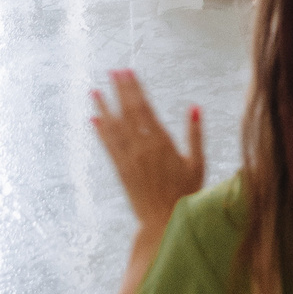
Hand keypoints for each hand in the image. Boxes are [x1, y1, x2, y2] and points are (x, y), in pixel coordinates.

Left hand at [90, 69, 204, 240]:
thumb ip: (195, 134)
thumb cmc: (186, 192)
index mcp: (162, 142)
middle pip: (128, 113)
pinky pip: (109, 147)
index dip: (134, 89)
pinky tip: (94, 120)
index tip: (127, 72)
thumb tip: (195, 107)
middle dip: (119, 91)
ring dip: (104, 108)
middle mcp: (142, 148)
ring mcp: (129, 159)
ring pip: (114, 128)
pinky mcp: (121, 171)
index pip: (144, 108)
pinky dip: (101, 132)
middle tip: (111, 71)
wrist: (163, 221)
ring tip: (95, 91)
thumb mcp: (198, 163)